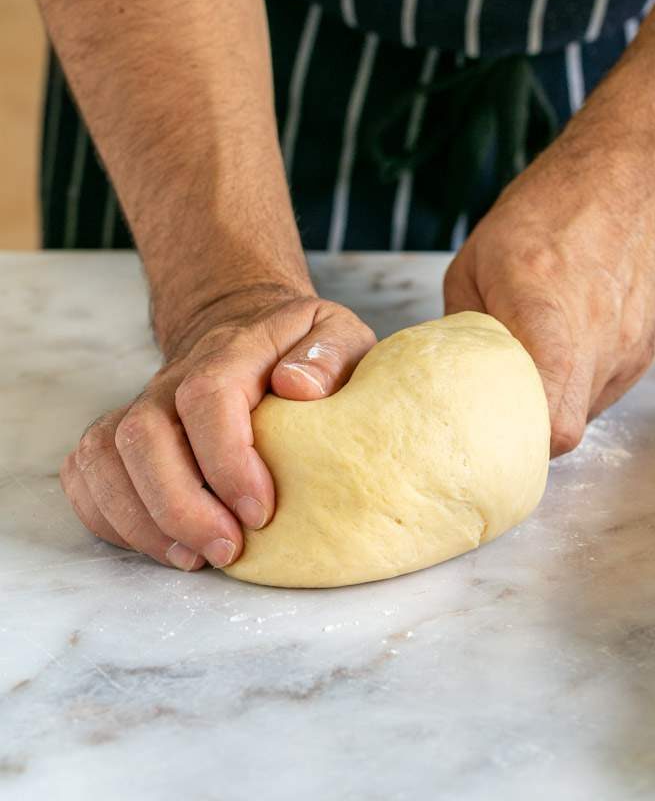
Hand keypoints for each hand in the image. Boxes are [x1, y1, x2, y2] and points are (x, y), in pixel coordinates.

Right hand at [60, 285, 375, 569]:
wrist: (245, 326)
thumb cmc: (298, 346)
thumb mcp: (336, 334)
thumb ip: (329, 355)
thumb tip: (299, 387)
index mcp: (231, 351)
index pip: (207, 397)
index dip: (227, 461)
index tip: (261, 511)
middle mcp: (174, 379)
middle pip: (144, 435)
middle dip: (180, 506)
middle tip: (229, 550)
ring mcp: (142, 406)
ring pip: (105, 458)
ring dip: (143, 521)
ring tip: (196, 559)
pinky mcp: (122, 436)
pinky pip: (87, 474)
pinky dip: (111, 518)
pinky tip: (162, 545)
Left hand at [444, 105, 654, 455]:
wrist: (636, 174)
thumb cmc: (551, 207)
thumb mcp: (477, 260)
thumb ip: (463, 328)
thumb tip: (449, 376)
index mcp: (546, 317)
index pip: (550, 424)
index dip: (516, 444)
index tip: (486, 437)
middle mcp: (597, 342)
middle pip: (566, 431)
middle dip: (526, 432)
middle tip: (494, 414)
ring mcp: (629, 349)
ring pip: (584, 411)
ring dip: (552, 403)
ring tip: (528, 367)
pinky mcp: (645, 348)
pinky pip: (602, 388)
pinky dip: (576, 383)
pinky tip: (560, 349)